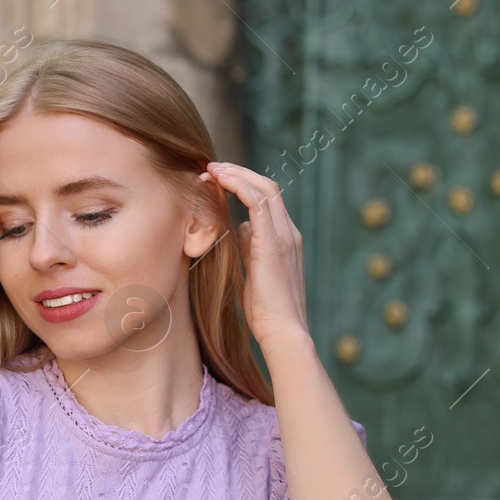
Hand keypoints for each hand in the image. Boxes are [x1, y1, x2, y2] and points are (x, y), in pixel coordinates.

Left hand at [199, 161, 312, 351]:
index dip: (243, 184)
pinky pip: (257, 200)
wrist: (283, 331)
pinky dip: (238, 185)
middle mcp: (289, 233)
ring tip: (211, 169)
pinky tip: (218, 180)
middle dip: (238, 173)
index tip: (217, 181)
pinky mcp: (274, 242)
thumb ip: (250, 248)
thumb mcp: (255, 272)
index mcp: (286, 240)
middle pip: (267, 186)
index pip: (267, 199)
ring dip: (235, 174)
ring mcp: (284, 235)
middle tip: (211, 168)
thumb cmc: (267, 311)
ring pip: (263, 187)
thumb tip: (240, 228)